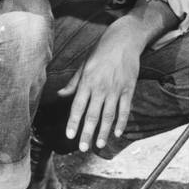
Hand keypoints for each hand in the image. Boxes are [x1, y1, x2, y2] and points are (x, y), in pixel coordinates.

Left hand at [58, 23, 140, 152]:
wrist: (124, 39)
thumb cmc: (101, 51)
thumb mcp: (84, 64)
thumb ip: (73, 83)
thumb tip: (60, 94)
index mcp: (87, 81)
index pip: (78, 106)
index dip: (73, 122)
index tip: (69, 135)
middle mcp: (100, 87)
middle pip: (92, 114)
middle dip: (87, 133)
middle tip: (82, 148)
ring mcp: (116, 89)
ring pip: (108, 115)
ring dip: (103, 131)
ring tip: (98, 144)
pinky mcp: (128, 88)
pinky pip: (125, 109)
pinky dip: (121, 122)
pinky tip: (117, 133)